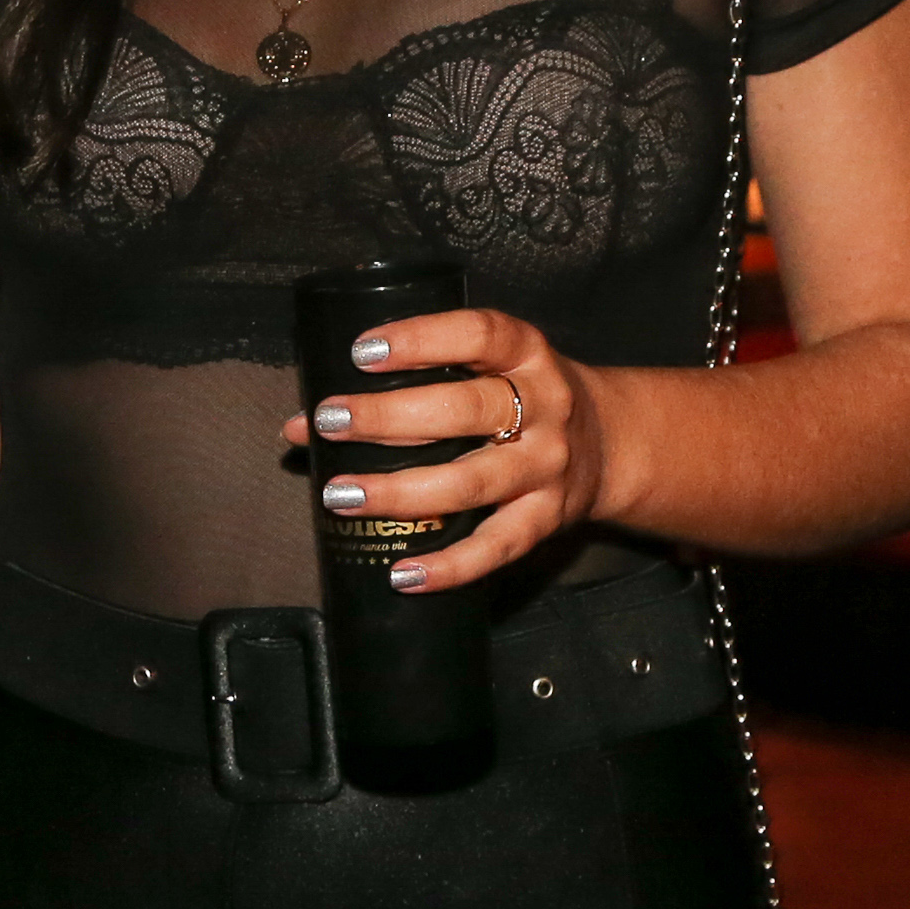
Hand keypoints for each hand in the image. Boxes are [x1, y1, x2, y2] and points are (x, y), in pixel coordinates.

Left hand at [281, 305, 609, 591]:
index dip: (420, 339)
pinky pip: (497, 547)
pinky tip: (401, 573)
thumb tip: (299, 423)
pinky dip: (450, 565)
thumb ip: (409, 382)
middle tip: (329, 421)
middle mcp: (543, 406)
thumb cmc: (520, 399)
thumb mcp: (487, 368)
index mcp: (526, 353)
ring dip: (402, 490)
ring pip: (473, 482)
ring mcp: (547, 466)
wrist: (610, 444)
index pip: (477, 335)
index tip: (361, 352)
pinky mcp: (547, 519)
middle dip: (390, 417)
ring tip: (340, 494)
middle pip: (466, 409)